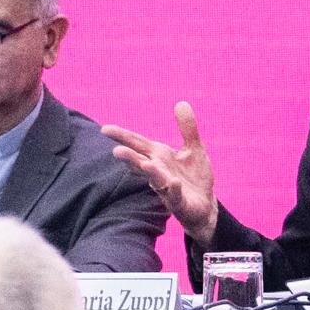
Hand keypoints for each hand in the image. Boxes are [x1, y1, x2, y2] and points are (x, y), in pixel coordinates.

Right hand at [103, 102, 218, 242]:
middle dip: (130, 157)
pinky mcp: (179, 203)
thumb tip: (182, 102)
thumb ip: (187, 128)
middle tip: (116, 151)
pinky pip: (175, 196)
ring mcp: (167, 188)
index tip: (104, 129)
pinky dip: (173, 189)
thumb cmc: (194, 177)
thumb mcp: (194, 148)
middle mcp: (159, 171)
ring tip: (145, 164)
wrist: (205, 206)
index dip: (122, 136)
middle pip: (141, 162)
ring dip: (150, 172)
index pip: (138, 144)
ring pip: (155, 180)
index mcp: (160, 156)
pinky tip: (173, 182)